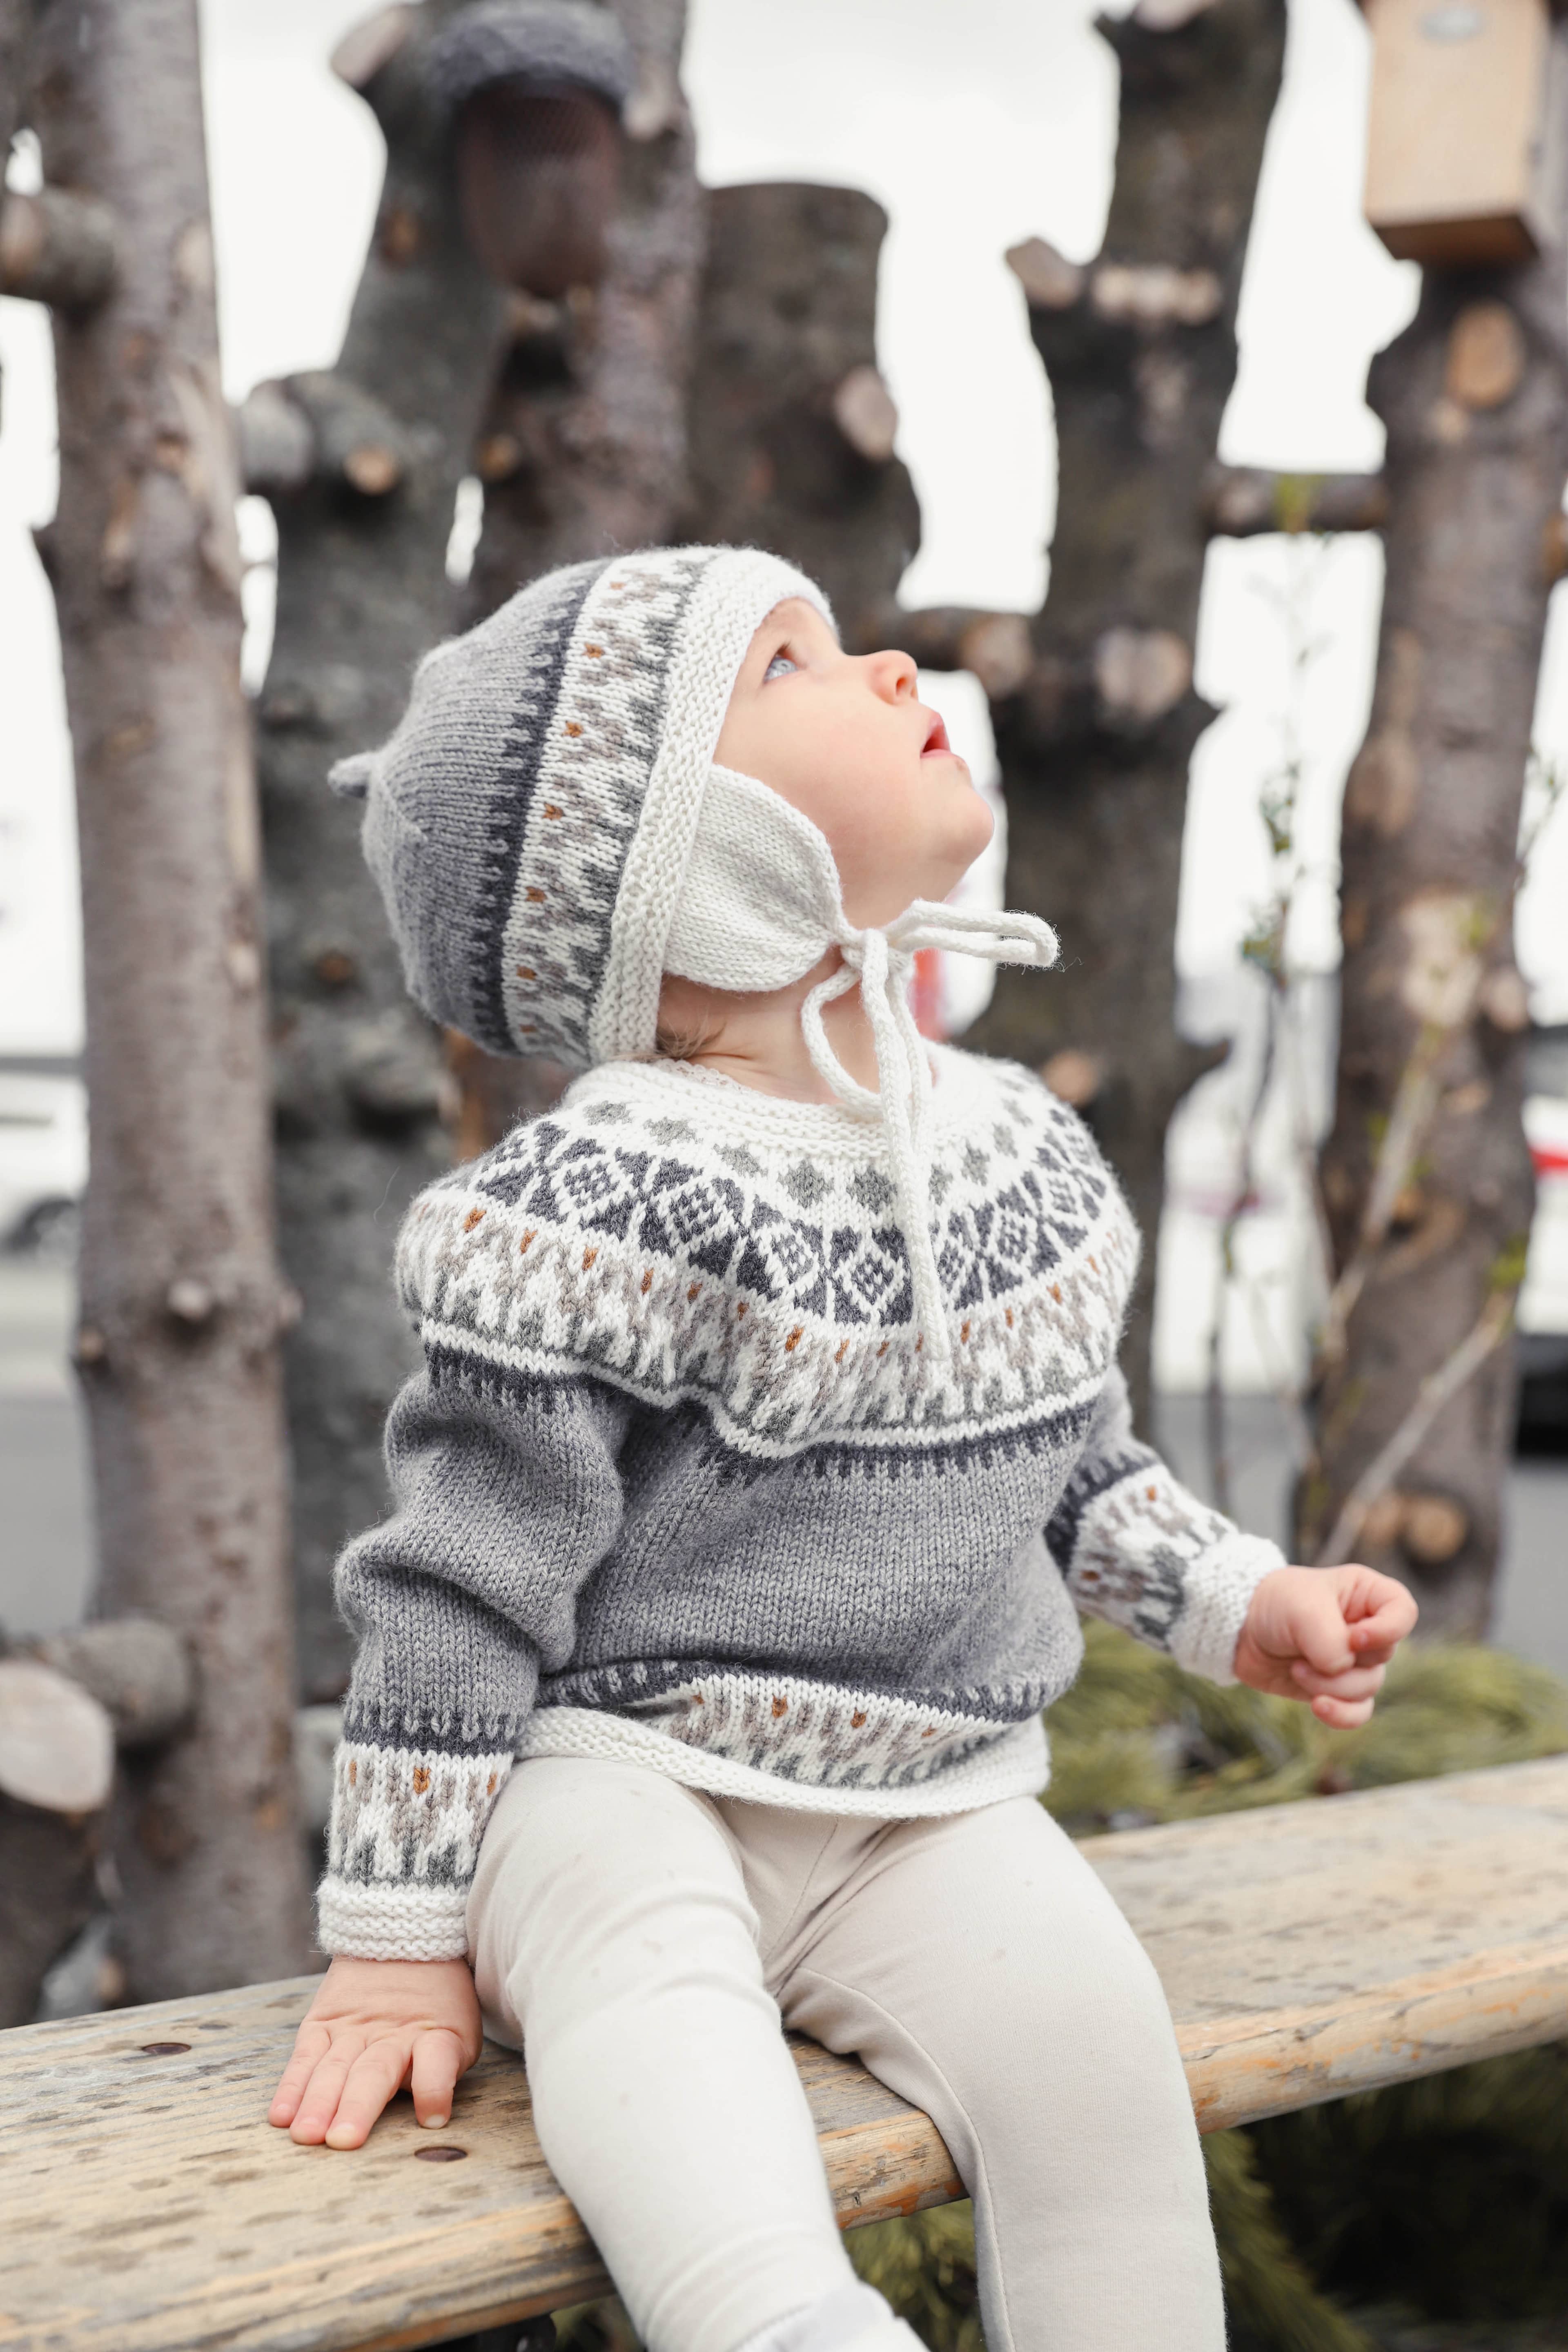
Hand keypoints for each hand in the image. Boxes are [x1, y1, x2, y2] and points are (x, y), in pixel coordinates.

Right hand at [268, 1955, 482, 2148]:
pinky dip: (292, 2086)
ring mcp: (353, 2029)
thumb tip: (430, 2116)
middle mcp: (392, 2034)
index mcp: (436, 2035)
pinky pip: (305, 2057)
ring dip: (319, 2103)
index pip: (437, 2061)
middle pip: (375, 2072)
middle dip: (358, 2106)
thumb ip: (445, 2070)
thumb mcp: (460, 2030)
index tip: (432, 2118)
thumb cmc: (437, 2002)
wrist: (403, 1940)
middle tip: (342, 2140)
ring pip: (334, 2068)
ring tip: (306, 2134)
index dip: (434, 2087)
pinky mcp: (322, 2023)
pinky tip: (281, 2115)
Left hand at [1233, 1564, 1417, 1729]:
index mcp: (1367, 1595)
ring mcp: (1353, 1662)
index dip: (1387, 1630)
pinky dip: (1340, 1714)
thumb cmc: (1273, 1603)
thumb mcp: (1302, 1608)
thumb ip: (1330, 1639)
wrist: (1238, 1629)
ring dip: (1328, 1684)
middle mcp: (1367, 1629)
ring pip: (1367, 1688)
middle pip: (1383, 1657)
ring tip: (1296, 1667)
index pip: (1404, 1612)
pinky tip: (1317, 1707)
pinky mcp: (1336, 1689)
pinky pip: (1357, 1713)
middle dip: (1342, 1660)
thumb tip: (1341, 1670)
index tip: (1353, 1636)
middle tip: (1304, 1649)